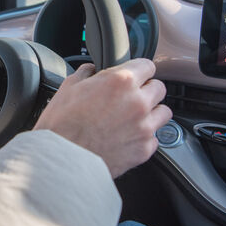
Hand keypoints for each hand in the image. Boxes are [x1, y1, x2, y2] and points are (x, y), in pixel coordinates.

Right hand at [33, 59, 171, 177]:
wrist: (62, 160)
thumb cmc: (61, 125)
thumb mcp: (68, 87)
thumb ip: (86, 73)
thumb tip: (91, 70)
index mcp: (121, 81)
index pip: (147, 65)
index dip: (139, 70)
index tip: (135, 75)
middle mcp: (138, 102)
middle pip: (159, 88)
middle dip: (147, 90)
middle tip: (131, 97)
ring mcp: (144, 127)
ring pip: (164, 112)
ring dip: (152, 112)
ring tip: (134, 118)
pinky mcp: (144, 150)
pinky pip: (155, 138)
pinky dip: (145, 136)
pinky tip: (128, 137)